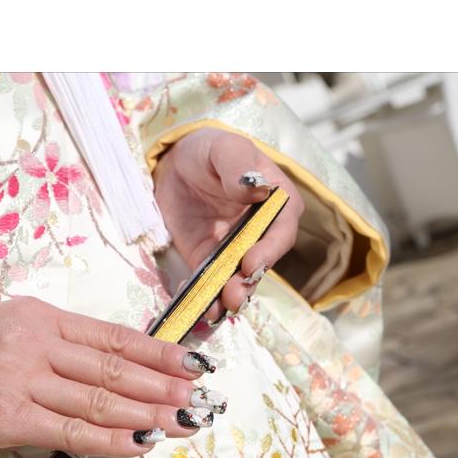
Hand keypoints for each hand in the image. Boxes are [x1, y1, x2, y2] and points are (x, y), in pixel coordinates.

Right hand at [0, 297, 227, 454]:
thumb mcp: (13, 326)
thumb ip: (60, 340)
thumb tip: (116, 361)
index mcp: (43, 316)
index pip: (114, 337)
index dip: (158, 352)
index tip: (194, 363)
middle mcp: (39, 343)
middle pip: (114, 368)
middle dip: (163, 384)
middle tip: (199, 396)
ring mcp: (24, 380)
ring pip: (100, 398)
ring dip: (148, 412)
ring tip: (183, 420)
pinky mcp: (10, 417)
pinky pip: (72, 430)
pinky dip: (112, 437)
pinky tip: (142, 441)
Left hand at [153, 127, 303, 320]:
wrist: (175, 163)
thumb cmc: (209, 150)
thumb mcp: (224, 147)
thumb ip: (238, 165)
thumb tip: (254, 189)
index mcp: (277, 203)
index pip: (281, 231)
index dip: (269, 250)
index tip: (250, 262)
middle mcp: (261, 232)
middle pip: (261, 263)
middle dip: (248, 283)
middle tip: (233, 295)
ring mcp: (235, 250)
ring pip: (238, 280)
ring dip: (229, 297)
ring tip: (216, 309)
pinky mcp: (210, 260)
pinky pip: (209, 283)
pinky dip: (203, 297)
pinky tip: (195, 305)